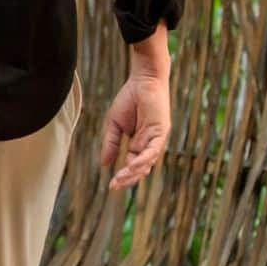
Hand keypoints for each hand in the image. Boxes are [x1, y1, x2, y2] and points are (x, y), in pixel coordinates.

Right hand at [99, 64, 170, 190]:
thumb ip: (111, 144)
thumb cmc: (129, 99)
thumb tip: (105, 165)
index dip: (122, 176)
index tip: (111, 186)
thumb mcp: (114, 125)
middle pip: (141, 168)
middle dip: (128, 178)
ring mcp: (156, 139)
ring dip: (134, 171)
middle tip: (114, 186)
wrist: (142, 80)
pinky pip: (153, 150)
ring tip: (120, 177)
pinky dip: (144, 159)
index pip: (131, 164)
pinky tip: (132, 165)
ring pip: (148, 162)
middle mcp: (149, 144)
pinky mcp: (161, 132)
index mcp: (138, 143)